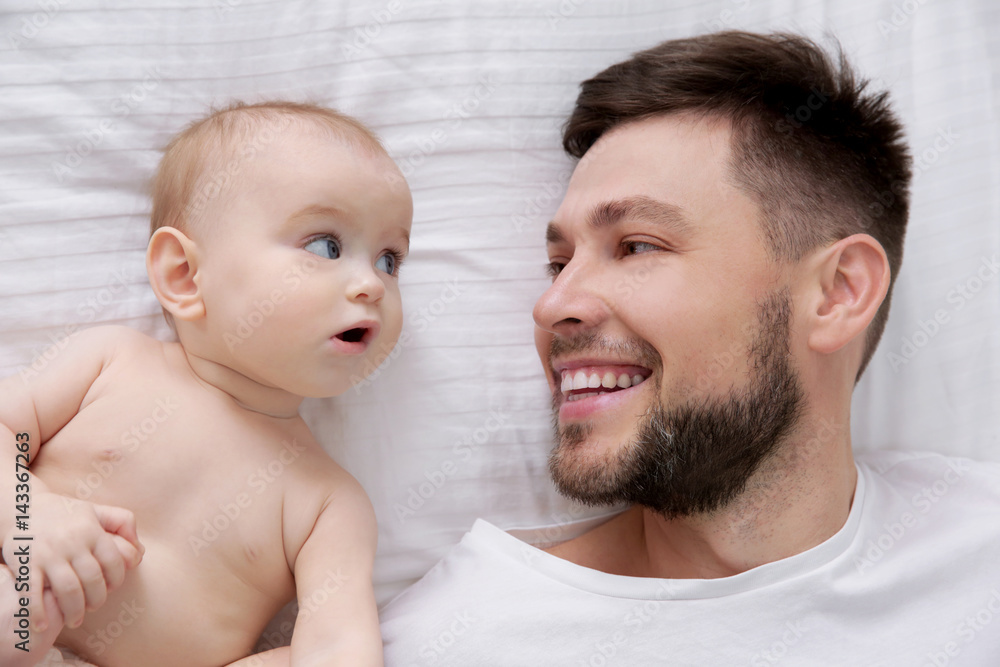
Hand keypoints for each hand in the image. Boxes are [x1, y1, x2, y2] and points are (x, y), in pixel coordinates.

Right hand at [2, 492, 142, 630]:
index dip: (117, 579)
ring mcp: (47, 554)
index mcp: (92, 531)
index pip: (114, 561)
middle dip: (97, 599)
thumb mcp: (97, 511)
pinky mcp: (25, 564)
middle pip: (92, 579)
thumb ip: (123, 523)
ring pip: (68, 589)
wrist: (23, 509)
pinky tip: (43, 625)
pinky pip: (32, 592)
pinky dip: (38, 613)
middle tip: (93, 607)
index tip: (112, 588)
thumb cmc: (66, 514)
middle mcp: (72, 542)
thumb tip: (140, 550)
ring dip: (74, 610)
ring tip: (74, 619)